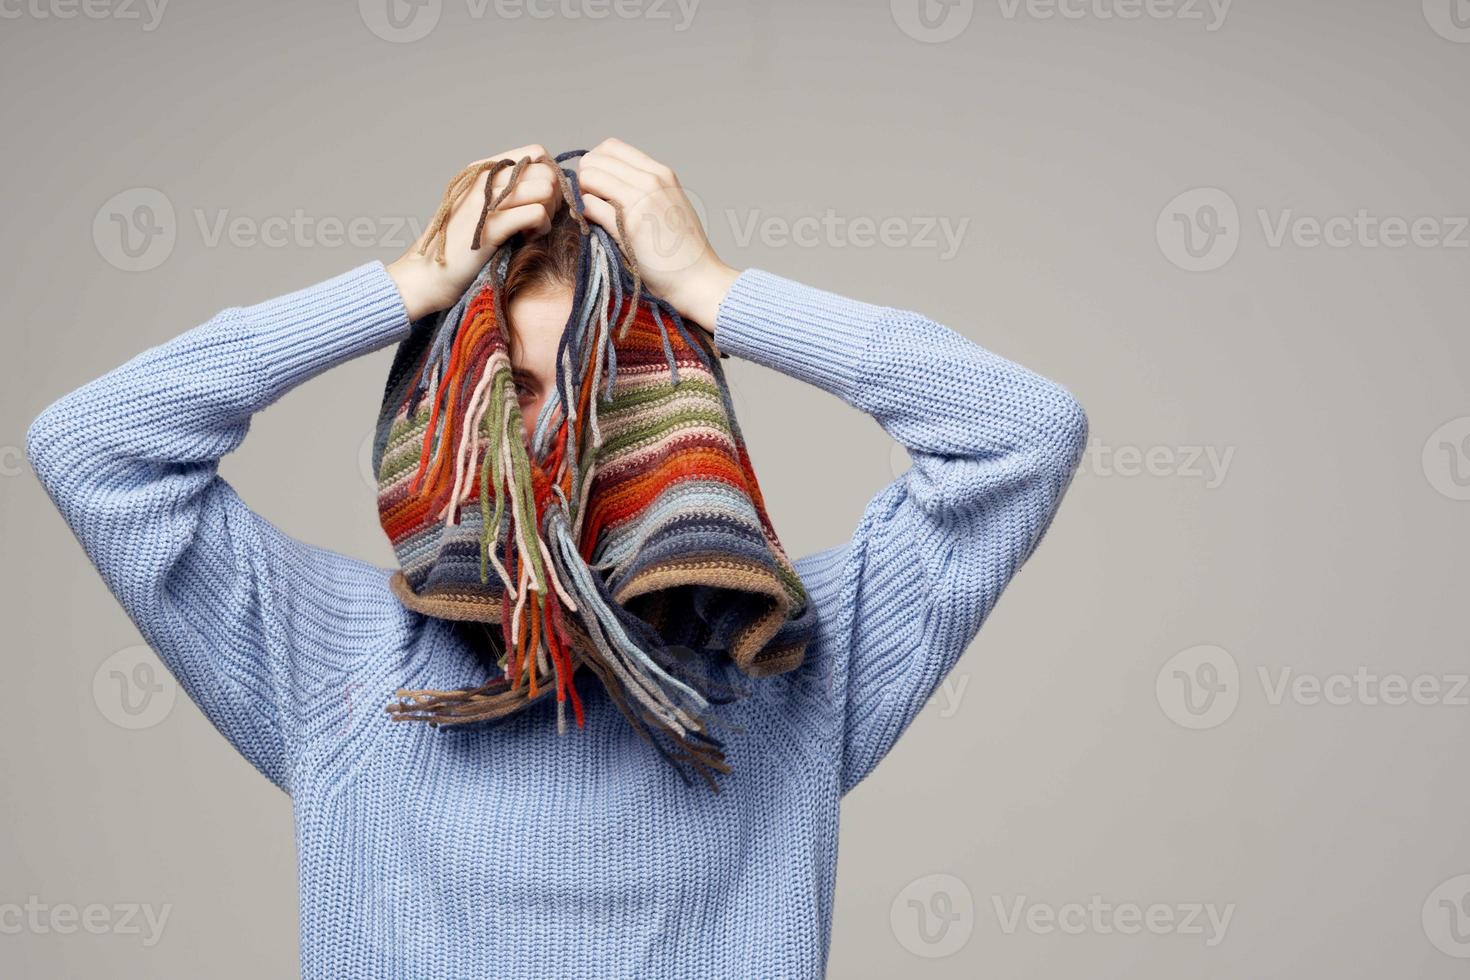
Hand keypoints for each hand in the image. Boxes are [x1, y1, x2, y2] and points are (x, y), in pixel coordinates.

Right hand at [389, 144, 561, 320]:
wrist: (427, 274)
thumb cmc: (459, 244)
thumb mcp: (480, 206)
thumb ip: (505, 190)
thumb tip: (547, 184)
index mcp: (482, 169)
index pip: (535, 153)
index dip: (548, 175)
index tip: (542, 200)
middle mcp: (484, 178)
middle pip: (545, 170)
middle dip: (554, 197)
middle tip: (540, 219)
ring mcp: (485, 201)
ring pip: (544, 188)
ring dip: (548, 213)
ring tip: (533, 230)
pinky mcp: (489, 227)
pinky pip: (535, 214)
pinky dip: (541, 228)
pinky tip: (527, 239)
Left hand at [577, 138, 739, 334]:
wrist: (699, 279)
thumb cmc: (683, 251)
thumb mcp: (670, 205)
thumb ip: (644, 189)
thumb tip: (608, 183)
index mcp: (661, 173)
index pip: (611, 147)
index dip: (596, 163)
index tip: (598, 185)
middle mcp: (652, 180)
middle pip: (595, 159)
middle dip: (585, 179)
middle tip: (591, 202)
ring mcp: (641, 201)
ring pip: (589, 177)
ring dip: (582, 196)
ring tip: (593, 215)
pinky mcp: (629, 225)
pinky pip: (590, 205)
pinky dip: (586, 215)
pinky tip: (595, 228)